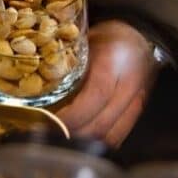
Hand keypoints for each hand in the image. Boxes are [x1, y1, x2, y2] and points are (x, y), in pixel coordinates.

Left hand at [56, 20, 157, 145]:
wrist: (139, 35)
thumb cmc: (107, 36)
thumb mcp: (84, 42)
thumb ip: (68, 63)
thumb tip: (38, 82)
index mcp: (113, 61)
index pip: (96, 96)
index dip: (73, 115)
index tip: (51, 120)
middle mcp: (129, 83)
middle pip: (102, 123)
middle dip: (74, 134)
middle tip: (52, 134)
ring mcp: (137, 100)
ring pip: (112, 136)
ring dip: (86, 142)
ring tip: (64, 139)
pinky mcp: (139, 111)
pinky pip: (119, 135)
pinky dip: (99, 142)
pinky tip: (84, 138)